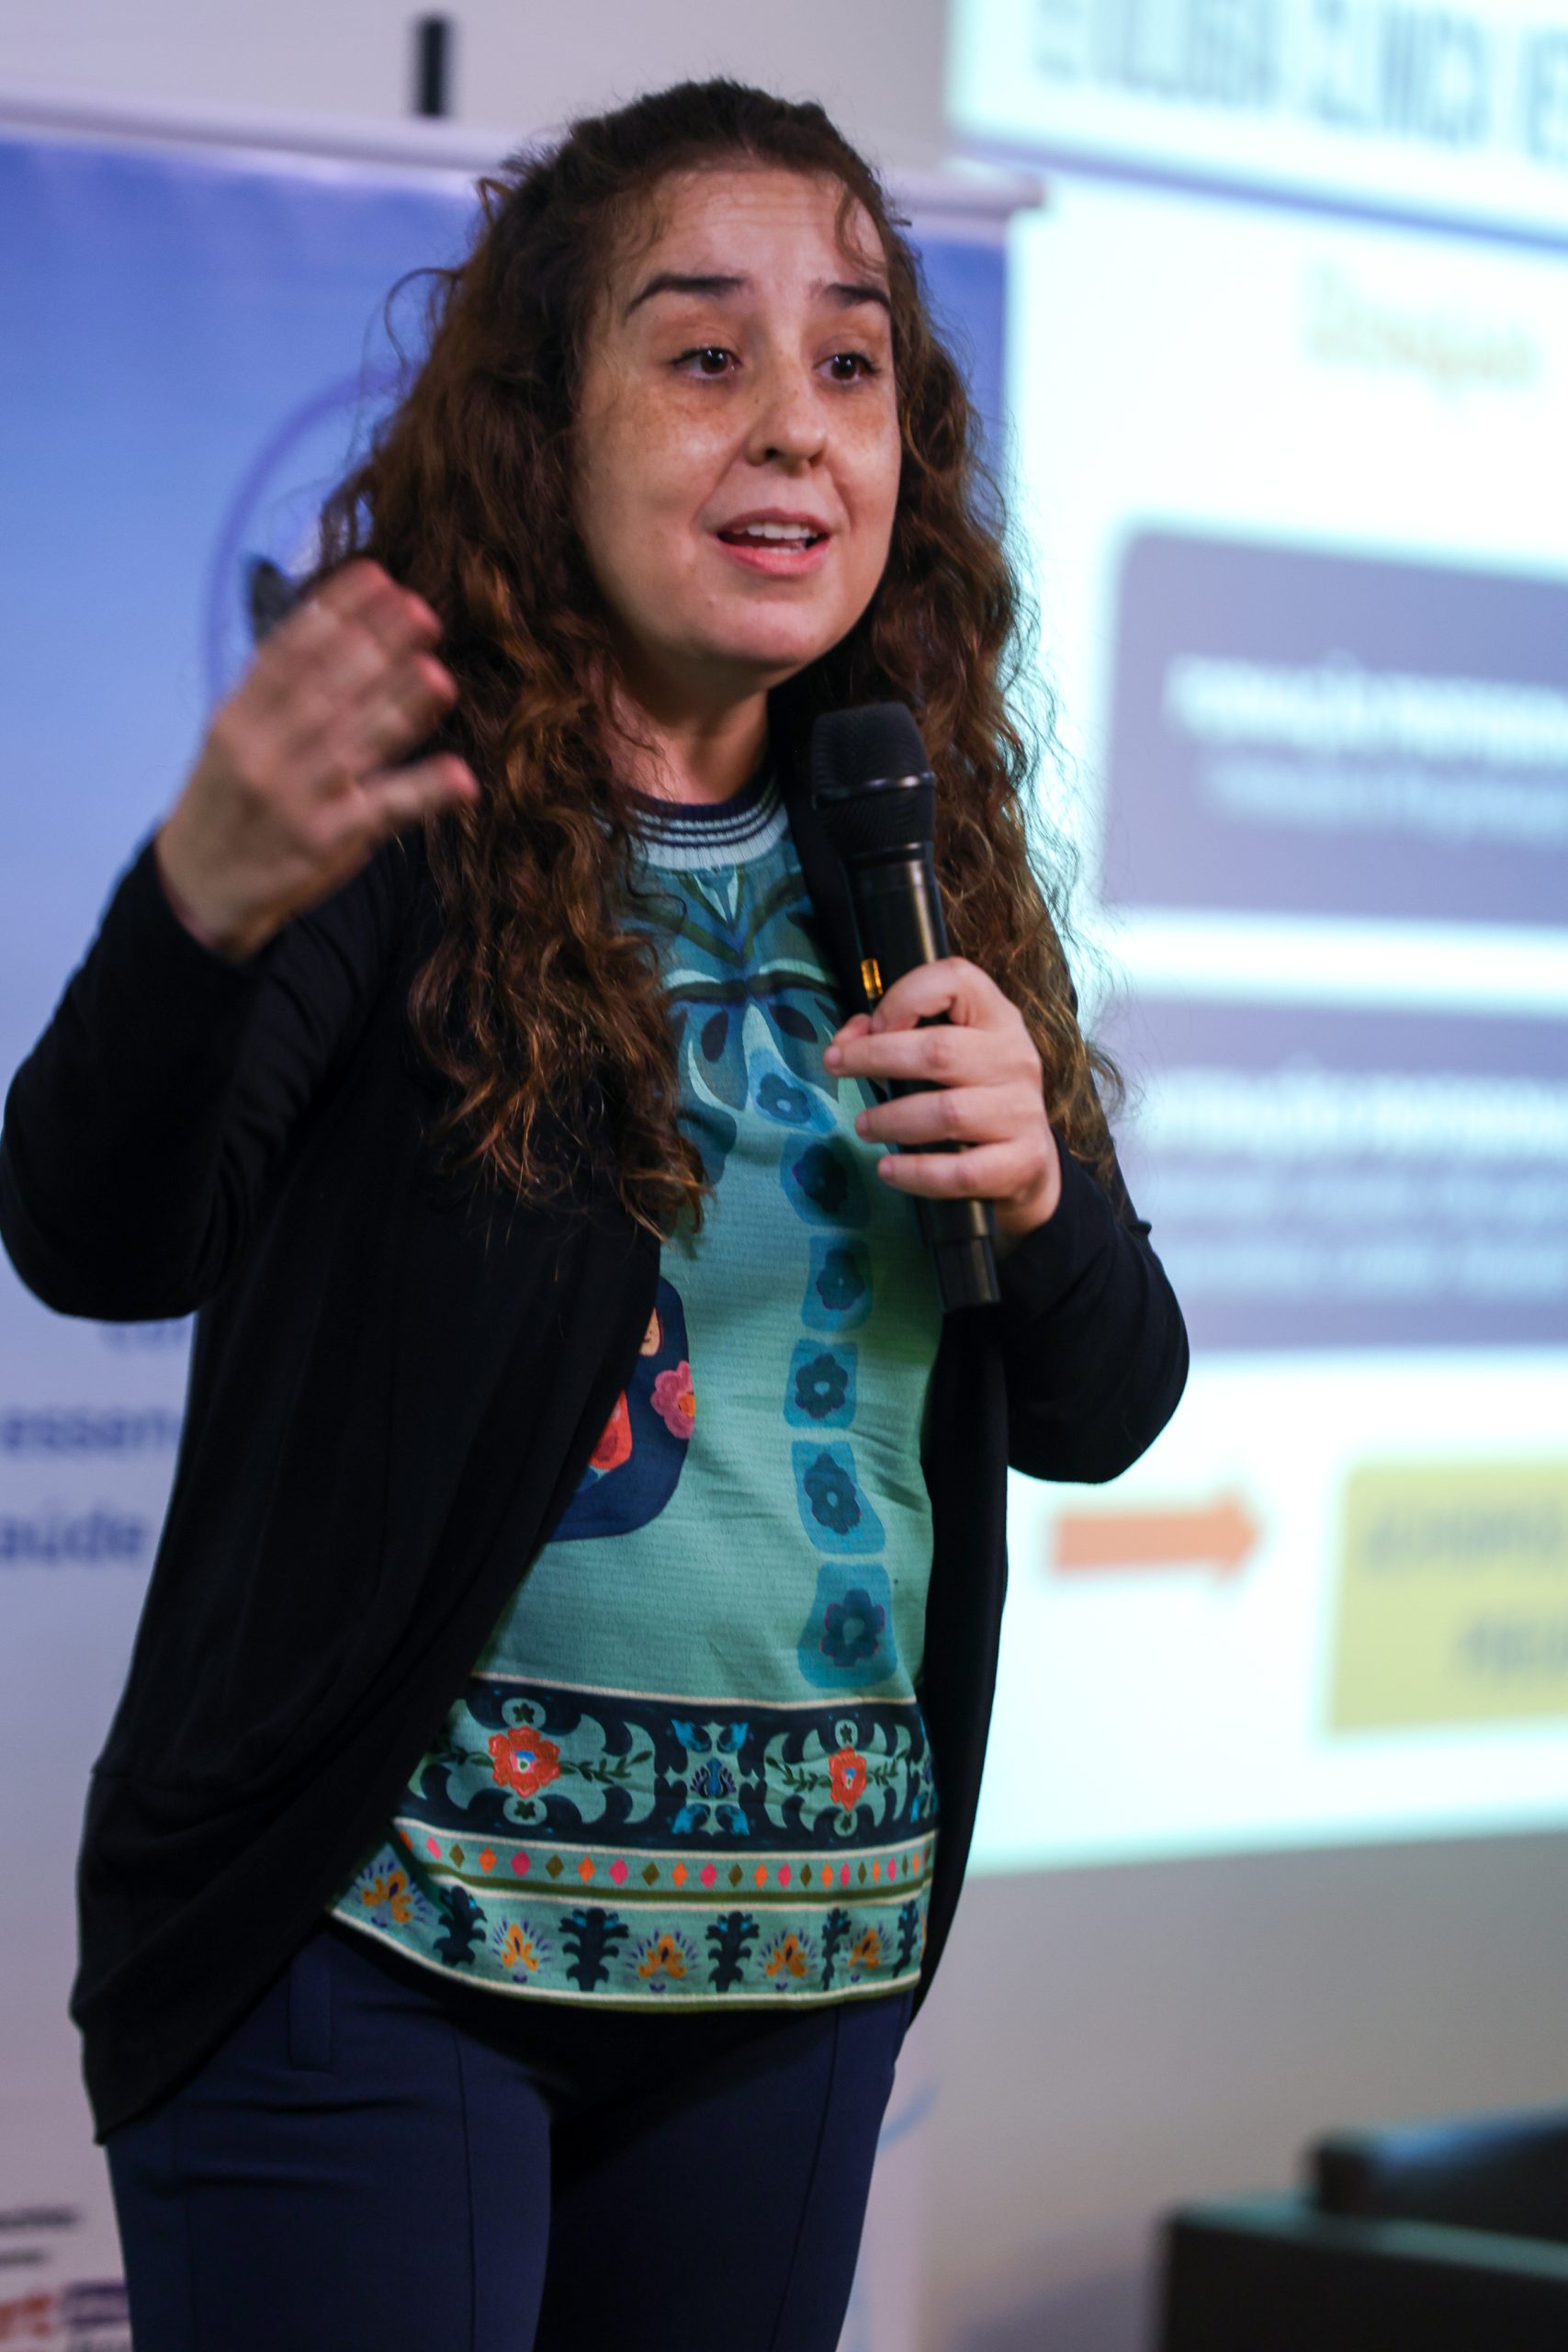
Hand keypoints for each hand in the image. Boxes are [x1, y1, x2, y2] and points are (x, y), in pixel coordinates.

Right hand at [154, 560, 477, 960]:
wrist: (199, 890)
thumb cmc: (228, 803)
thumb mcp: (232, 738)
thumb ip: (275, 689)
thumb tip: (332, 622)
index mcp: (237, 720)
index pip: (288, 654)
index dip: (334, 613)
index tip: (376, 577)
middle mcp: (263, 754)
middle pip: (326, 691)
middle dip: (375, 648)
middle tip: (420, 610)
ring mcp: (295, 800)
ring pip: (355, 744)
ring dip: (400, 708)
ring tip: (439, 675)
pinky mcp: (326, 844)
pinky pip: (382, 812)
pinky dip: (421, 792)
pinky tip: (459, 775)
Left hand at [823, 958, 1061, 1244]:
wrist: (1028, 1158)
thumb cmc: (972, 1093)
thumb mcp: (946, 1052)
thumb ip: (894, 1035)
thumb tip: (845, 1042)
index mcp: (996, 1017)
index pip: (957, 980)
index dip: (905, 997)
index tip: (871, 1025)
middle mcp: (1015, 1057)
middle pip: (939, 1051)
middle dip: (876, 1058)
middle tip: (837, 1068)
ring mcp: (1022, 1111)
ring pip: (947, 1112)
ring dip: (892, 1120)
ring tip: (865, 1126)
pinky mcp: (1021, 1160)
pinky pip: (961, 1171)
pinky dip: (916, 1173)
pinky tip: (889, 1170)